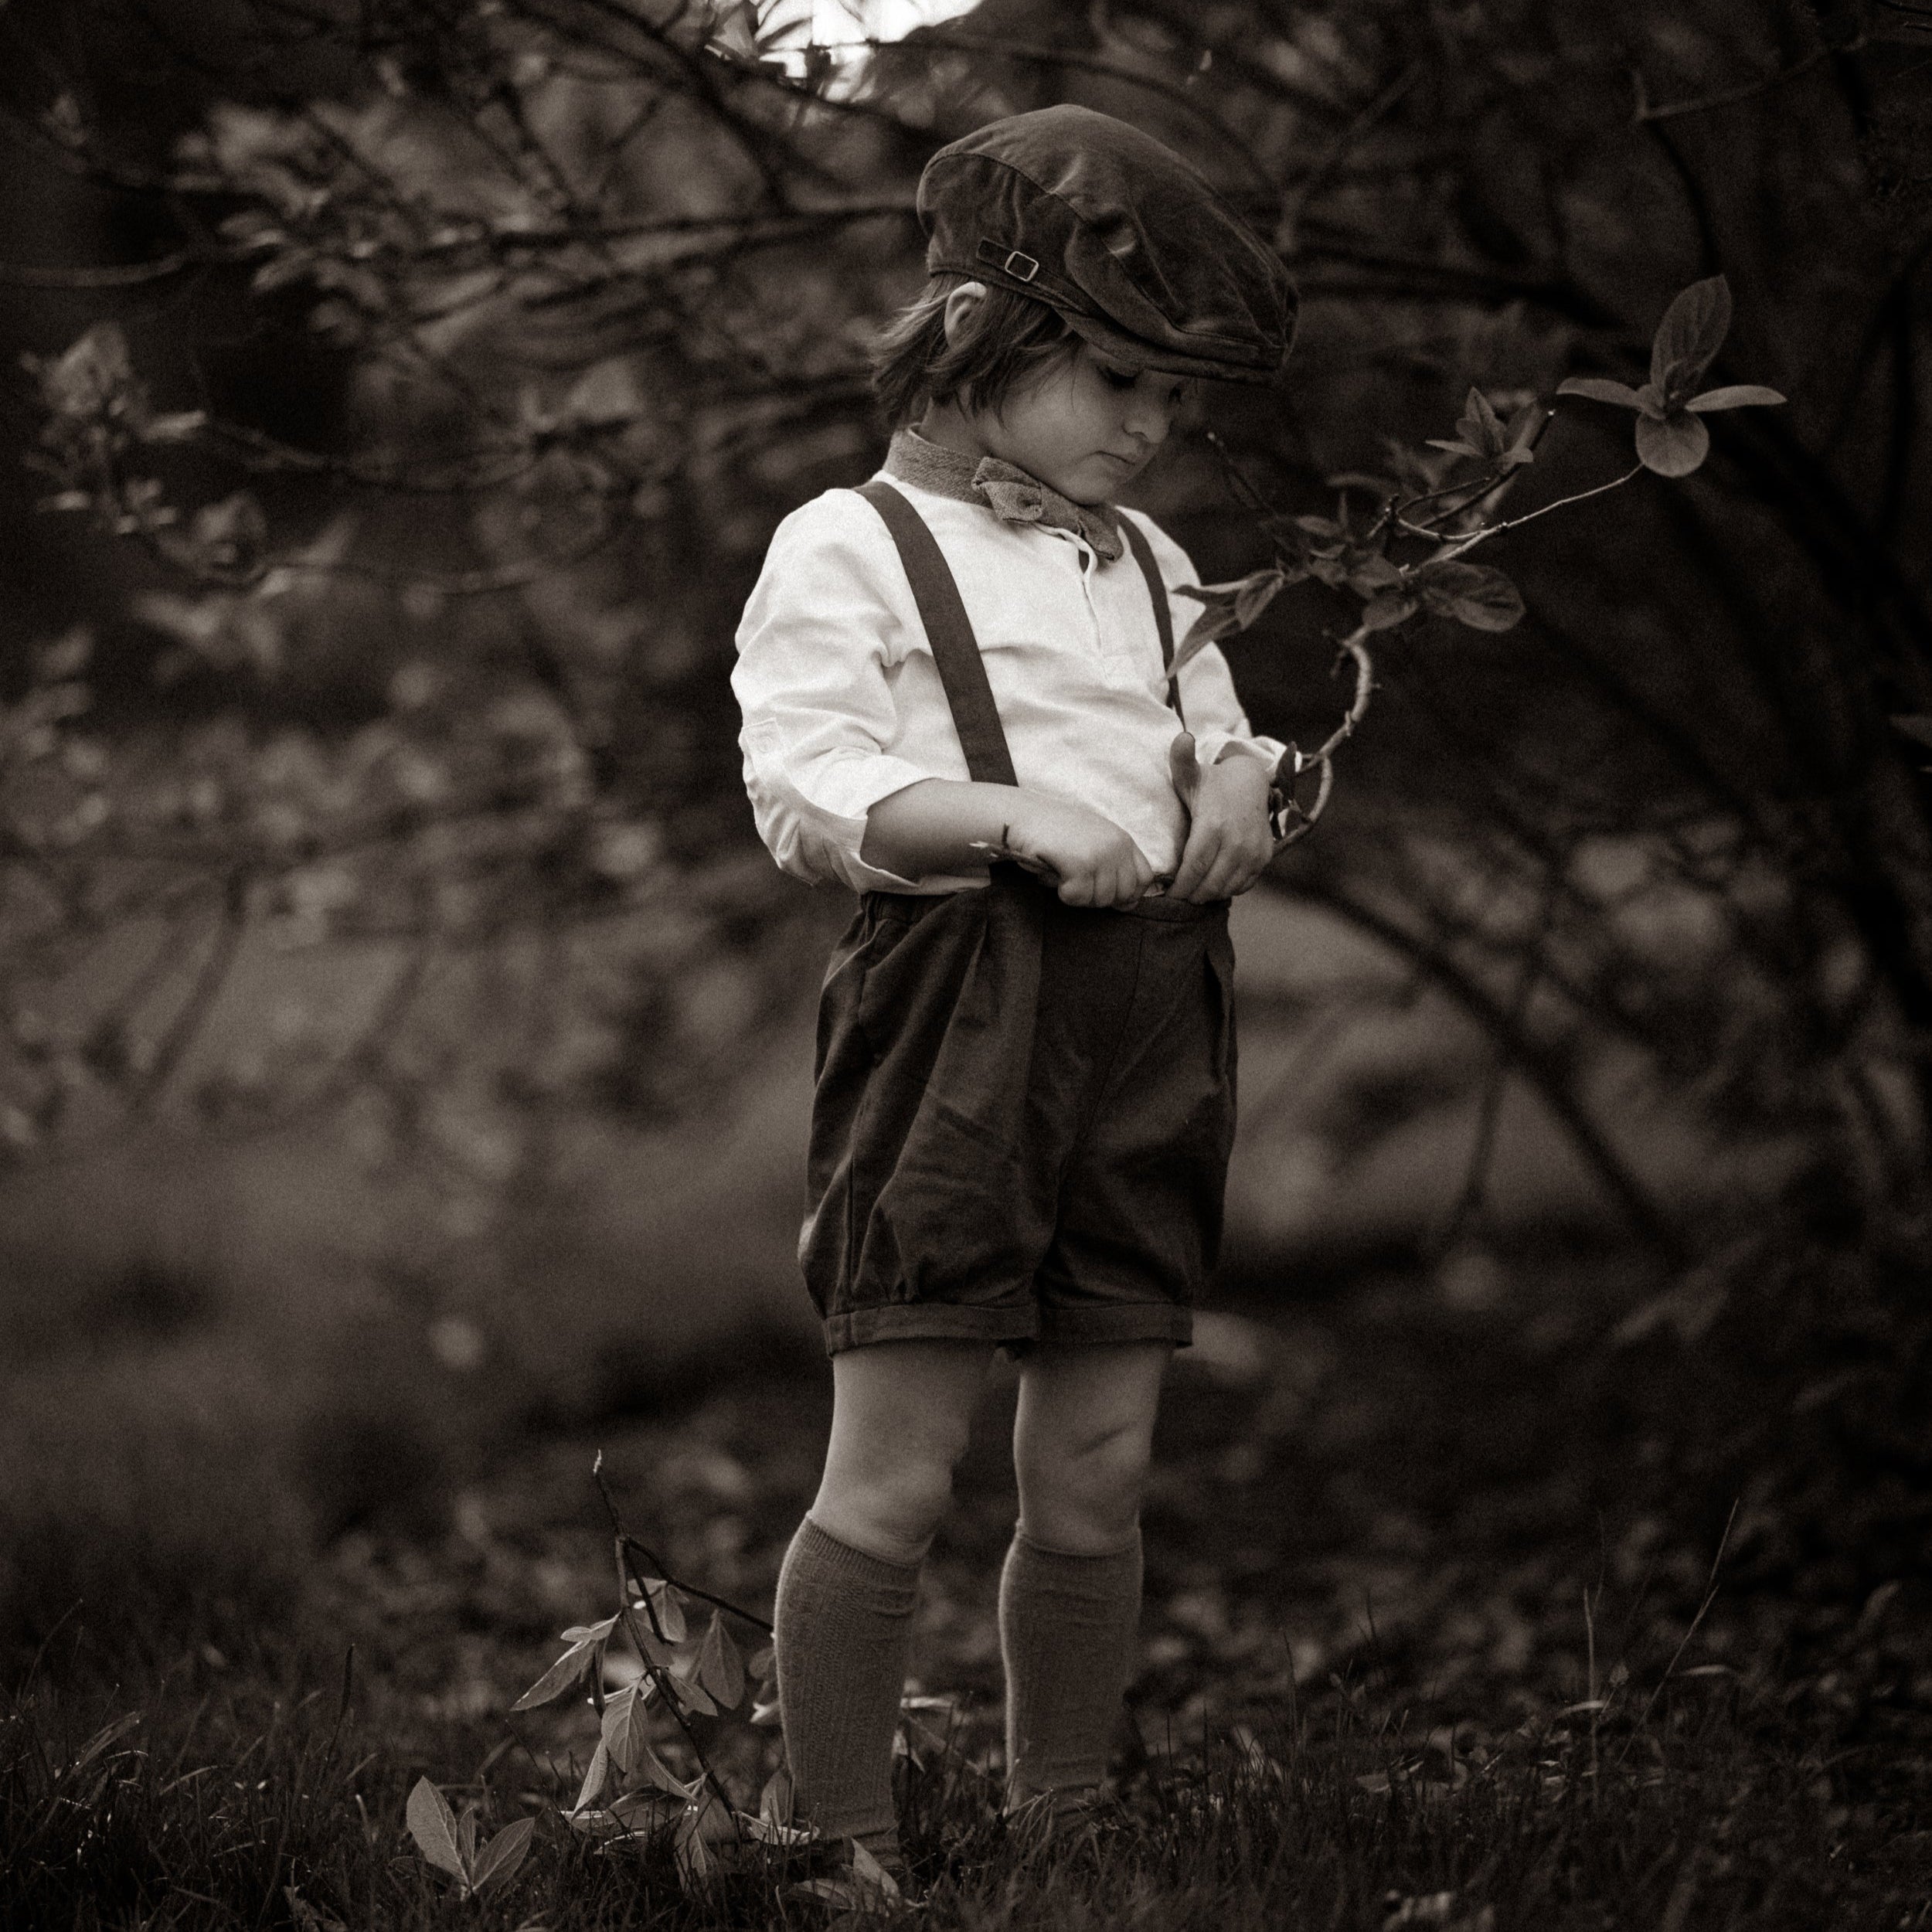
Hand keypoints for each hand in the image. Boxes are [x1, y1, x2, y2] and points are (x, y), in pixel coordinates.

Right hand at [1004, 793, 1154, 907]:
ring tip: (1062, 873)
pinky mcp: (1080, 864)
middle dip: (1099, 897)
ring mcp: (1100, 854)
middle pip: (1123, 894)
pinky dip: (1062, 892)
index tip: (1109, 896)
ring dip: (1078, 894)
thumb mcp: (1092, 841)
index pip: (1145, 878)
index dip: (1130, 894)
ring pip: (1099, 899)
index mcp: (1122, 838)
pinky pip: (1077, 897)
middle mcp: (1116, 845)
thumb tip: (1129, 904)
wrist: (1021, 816)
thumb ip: (1113, 865)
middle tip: (1076, 882)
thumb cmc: (1053, 832)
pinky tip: (1054, 874)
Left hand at [1168, 738, 1275, 902]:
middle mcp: (1236, 843)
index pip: (1193, 869)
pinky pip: (1243, 884)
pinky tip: (1215, 882)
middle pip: (1208, 884)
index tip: (1168, 894)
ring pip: (1226, 888)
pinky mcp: (1264, 858)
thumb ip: (1181, 760)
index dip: (1180, 886)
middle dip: (1191, 894)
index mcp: (1213, 826)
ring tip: (1195, 891)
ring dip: (1209, 893)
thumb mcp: (1193, 772)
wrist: (1252, 782)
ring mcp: (1253, 852)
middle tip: (1179, 897)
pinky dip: (1228, 888)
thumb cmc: (1212, 782)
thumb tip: (1182, 737)